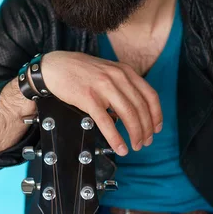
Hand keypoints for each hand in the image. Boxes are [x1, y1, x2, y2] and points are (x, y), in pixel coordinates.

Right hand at [40, 51, 162, 155]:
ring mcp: (103, 87)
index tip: (157, 128)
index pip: (150, 95)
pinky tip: (120, 147)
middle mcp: (117, 77)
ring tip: (135, 146)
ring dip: (135, 134)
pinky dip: (116, 138)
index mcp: (125, 71)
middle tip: (146, 142)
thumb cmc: (79, 70)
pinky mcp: (89, 98)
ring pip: (128, 115)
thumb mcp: (107, 70)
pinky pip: (107, 122)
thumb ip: (121, 85)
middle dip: (146, 129)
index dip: (156, 115)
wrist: (55, 67)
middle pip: (140, 108)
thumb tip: (130, 111)